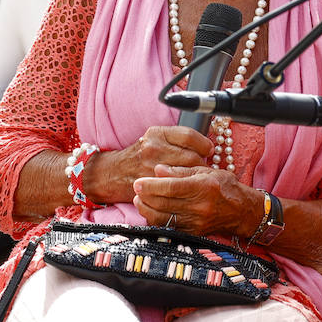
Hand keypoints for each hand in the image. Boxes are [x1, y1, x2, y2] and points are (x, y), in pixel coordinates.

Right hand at [88, 125, 212, 204]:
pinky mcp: (151, 185)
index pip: (189, 136)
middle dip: (201, 163)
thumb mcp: (155, 138)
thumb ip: (177, 138)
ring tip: (193, 177)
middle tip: (202, 167)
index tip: (208, 150)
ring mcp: (151, 168)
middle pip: (191, 156)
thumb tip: (207, 145)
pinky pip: (177, 187)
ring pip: (186, 173)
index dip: (204, 144)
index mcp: (157, 133)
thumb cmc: (140, 155)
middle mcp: (154, 148)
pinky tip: (185, 187)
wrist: (113, 173)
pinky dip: (184, 187)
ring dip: (194, 176)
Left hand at [132, 166, 260, 236]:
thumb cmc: (224, 186)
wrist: (241, 210)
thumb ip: (181, 170)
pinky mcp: (193, 232)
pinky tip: (150, 211)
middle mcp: (200, 206)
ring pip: (163, 218)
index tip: (138, 181)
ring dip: (147, 209)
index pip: (171, 187)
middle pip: (164, 203)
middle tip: (135, 188)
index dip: (152, 185)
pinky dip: (156, 220)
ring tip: (138, 200)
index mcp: (204, 187)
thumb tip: (158, 169)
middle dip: (145, 196)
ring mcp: (196, 222)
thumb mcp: (206, 171)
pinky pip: (169, 228)